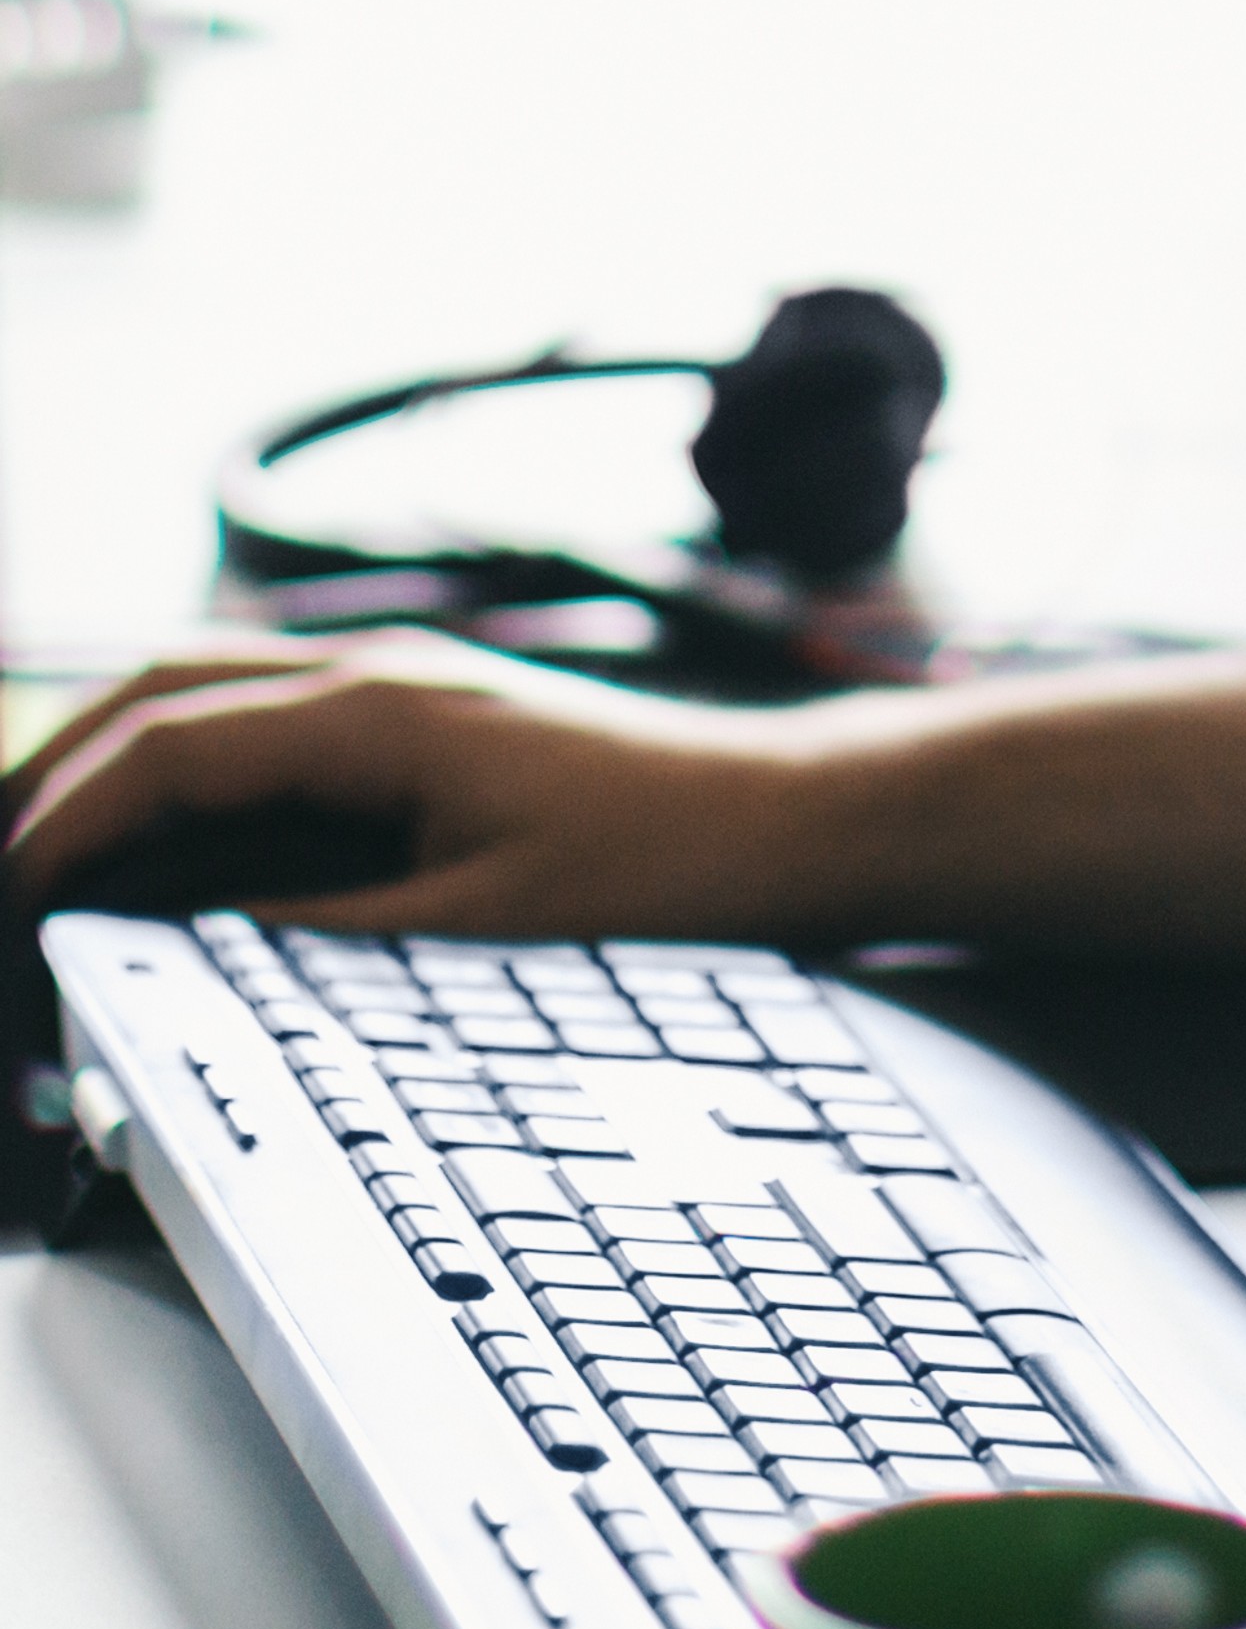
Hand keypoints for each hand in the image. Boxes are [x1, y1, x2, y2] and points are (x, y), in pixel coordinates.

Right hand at [6, 631, 891, 943]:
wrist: (785, 818)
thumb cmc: (659, 866)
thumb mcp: (474, 926)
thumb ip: (320, 931)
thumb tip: (182, 951)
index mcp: (378, 711)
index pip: (169, 749)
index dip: (67, 825)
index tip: (6, 900)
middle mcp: (373, 676)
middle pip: (160, 694)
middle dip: (54, 774)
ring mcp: (396, 691)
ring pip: (204, 700)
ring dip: (109, 766)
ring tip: (35, 857)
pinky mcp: (417, 726)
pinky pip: (265, 732)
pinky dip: (183, 777)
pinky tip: (155, 849)